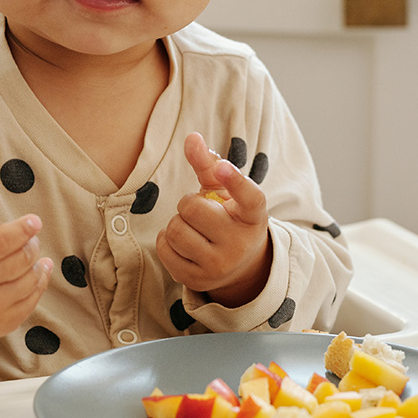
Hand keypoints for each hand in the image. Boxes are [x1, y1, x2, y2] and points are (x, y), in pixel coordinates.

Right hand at [0, 181, 52, 354]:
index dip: (20, 230)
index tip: (34, 221)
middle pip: (18, 259)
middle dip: (30, 243)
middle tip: (28, 237)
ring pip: (29, 278)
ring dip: (36, 261)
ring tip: (30, 252)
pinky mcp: (2, 325)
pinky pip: (32, 298)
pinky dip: (39, 281)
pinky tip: (36, 270)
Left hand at [156, 133, 271, 307]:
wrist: (238, 267)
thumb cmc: (228, 218)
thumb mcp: (225, 193)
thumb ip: (209, 164)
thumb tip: (192, 137)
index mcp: (253, 216)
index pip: (250, 197)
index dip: (235, 181)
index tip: (223, 167)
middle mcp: (240, 243)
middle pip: (192, 208)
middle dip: (188, 203)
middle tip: (200, 211)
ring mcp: (219, 266)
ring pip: (175, 230)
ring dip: (177, 223)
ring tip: (193, 228)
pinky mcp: (196, 280)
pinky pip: (164, 248)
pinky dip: (166, 240)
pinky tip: (182, 243)